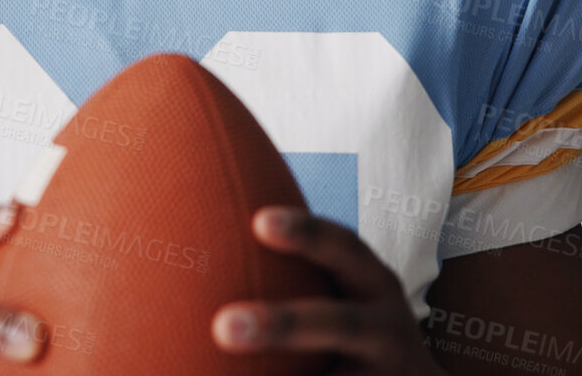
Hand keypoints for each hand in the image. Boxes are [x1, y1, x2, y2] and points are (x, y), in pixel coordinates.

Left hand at [212, 206, 445, 374]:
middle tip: (223, 327)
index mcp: (373, 285)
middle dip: (283, 325)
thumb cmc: (357, 322)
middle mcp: (386, 327)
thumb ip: (298, 270)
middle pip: (339, 323)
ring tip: (226, 362)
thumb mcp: (348, 288)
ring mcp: (385, 371)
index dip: (306, 234)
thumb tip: (195, 239)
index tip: (259, 221)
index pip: (344, 250)